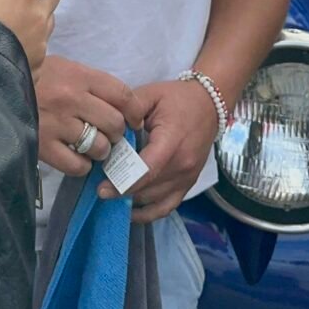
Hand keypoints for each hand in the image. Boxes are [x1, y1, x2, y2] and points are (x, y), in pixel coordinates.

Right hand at [36, 56, 145, 175]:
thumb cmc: (34, 75)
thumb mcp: (62, 66)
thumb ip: (88, 81)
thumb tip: (118, 101)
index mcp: (79, 75)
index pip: (122, 94)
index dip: (134, 111)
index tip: (134, 120)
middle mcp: (72, 98)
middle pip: (114, 123)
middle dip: (116, 133)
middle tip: (108, 135)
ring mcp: (58, 123)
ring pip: (99, 147)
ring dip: (100, 151)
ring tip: (91, 147)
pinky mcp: (44, 146)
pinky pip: (77, 165)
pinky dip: (82, 165)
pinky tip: (76, 158)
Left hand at [97, 79, 217, 221]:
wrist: (209, 105)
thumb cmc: (177, 98)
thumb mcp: (151, 94)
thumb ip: (130, 108)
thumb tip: (112, 126)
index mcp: (171, 142)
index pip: (146, 171)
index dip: (123, 183)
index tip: (102, 188)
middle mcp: (182, 166)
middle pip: (148, 189)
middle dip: (122, 192)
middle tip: (99, 189)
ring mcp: (187, 178)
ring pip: (155, 201)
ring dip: (132, 201)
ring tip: (111, 195)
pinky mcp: (188, 184)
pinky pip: (167, 207)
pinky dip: (148, 213)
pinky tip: (130, 212)